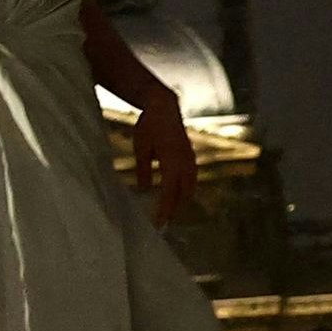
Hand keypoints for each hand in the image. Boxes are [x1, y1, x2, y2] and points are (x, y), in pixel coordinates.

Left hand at [129, 103, 196, 227]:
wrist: (164, 107)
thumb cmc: (149, 126)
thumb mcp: (140, 148)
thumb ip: (143, 170)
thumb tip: (143, 191)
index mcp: (172, 161)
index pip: (169, 193)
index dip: (165, 210)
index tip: (159, 224)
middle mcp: (185, 162)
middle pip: (182, 194)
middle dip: (174, 209)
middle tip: (163, 223)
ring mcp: (190, 159)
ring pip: (190, 187)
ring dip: (181, 201)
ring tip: (170, 213)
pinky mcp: (190, 156)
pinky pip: (191, 178)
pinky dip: (185, 190)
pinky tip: (177, 195)